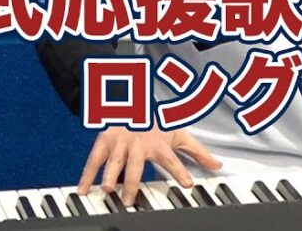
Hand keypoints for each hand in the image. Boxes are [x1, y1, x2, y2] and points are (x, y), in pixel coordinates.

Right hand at [77, 127, 221, 205]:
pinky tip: (83, 190)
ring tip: (108, 190)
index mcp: (159, 144)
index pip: (171, 160)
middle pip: (135, 165)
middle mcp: (139, 143)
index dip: (180, 171)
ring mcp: (120, 142)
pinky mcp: (105, 141)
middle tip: (130, 200)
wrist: (134, 100)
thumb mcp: (180, 134)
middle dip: (133, 182)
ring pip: (113, 161)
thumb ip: (198, 152)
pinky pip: (94, 159)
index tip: (187, 185)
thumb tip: (218, 165)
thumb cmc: (158, 124)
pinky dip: (87, 175)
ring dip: (110, 175)